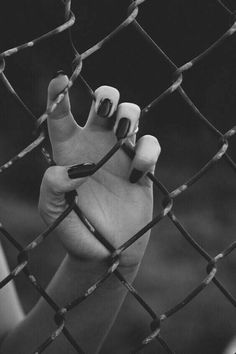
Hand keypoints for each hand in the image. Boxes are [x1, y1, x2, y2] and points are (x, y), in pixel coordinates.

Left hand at [39, 73, 160, 267]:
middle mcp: (95, 144)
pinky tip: (137, 175)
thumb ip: (52, 187)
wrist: (106, 250)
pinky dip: (147, 152)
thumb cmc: (75, 230)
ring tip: (123, 137)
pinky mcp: (142, 166)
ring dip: (129, 115)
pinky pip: (151, 143)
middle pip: (104, 101)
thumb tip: (72, 168)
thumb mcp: (53, 212)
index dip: (59, 94)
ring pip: (131, 113)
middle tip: (105, 113)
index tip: (60, 80)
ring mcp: (120, 153)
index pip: (60, 115)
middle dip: (107, 96)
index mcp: (68, 150)